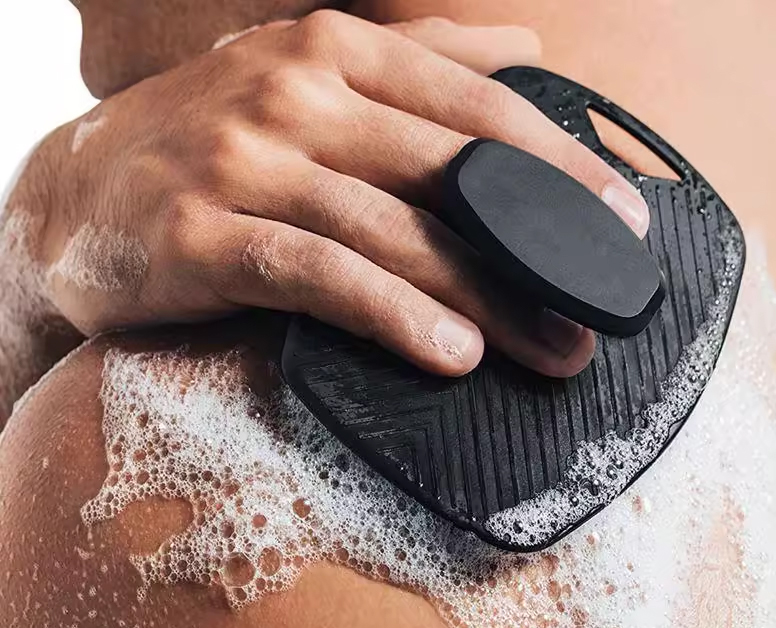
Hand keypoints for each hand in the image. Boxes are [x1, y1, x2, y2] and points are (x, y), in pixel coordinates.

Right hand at [43, 11, 648, 376]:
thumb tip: (523, 44)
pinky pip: (320, 276)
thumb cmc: (207, 141)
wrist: (71, 192)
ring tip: (547, 348)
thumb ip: (419, 58)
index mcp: (333, 52)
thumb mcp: (307, 74)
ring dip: (482, 297)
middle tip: (601, 306)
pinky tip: (450, 355)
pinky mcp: (204, 237)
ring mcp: (246, 164)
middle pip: (447, 178)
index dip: (558, 166)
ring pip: (391, 232)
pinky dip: (390, 314)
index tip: (622, 224)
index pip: (474, 108)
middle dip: (537, 248)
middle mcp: (294, 94)